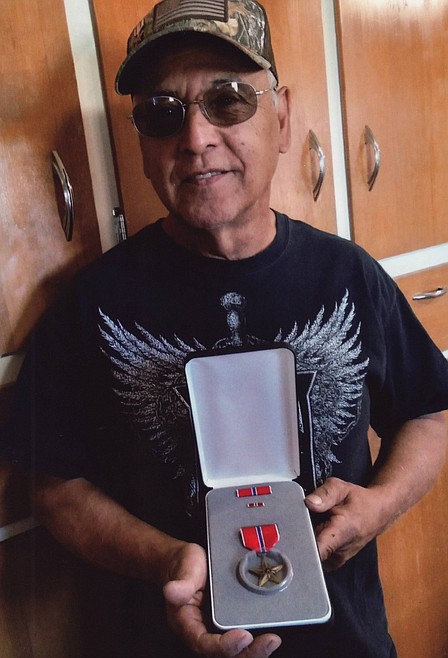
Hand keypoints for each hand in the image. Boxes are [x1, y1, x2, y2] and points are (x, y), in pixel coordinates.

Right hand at [163, 542, 281, 656]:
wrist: (184, 561)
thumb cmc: (183, 565)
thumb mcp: (183, 568)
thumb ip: (181, 583)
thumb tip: (170, 591)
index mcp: (186, 623)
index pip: (203, 643)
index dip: (224, 645)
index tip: (244, 636)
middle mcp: (201, 632)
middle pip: (222, 655)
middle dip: (247, 654)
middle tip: (269, 642)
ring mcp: (214, 630)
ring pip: (233, 653)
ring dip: (254, 652)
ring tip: (272, 641)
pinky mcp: (226, 625)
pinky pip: (239, 642)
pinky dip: (254, 643)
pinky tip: (269, 637)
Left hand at [305, 477, 387, 570]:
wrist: (378, 513)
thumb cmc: (360, 501)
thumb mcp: (342, 488)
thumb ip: (325, 494)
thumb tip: (309, 502)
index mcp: (342, 531)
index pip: (320, 550)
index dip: (302, 547)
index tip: (291, 542)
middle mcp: (340, 550)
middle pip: (309, 552)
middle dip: (299, 539)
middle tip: (298, 524)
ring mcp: (337, 559)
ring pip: (312, 555)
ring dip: (306, 543)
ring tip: (310, 527)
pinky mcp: (335, 562)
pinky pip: (317, 558)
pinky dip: (312, 548)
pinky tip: (315, 535)